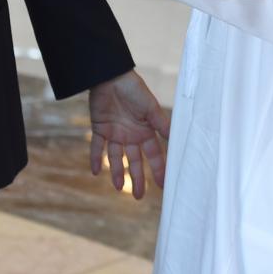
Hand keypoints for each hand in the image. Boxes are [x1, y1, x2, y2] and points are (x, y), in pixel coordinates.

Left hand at [88, 71, 169, 199]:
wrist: (111, 76)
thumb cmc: (134, 90)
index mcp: (146, 130)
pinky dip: (95, 158)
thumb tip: (177, 141)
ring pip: (117, 157)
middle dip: (137, 178)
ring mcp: (116, 132)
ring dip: (116, 172)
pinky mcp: (100, 128)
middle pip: (135, 161)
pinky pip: (97, 146)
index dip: (159, 170)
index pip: (153, 155)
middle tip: (138, 197)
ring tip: (117, 187)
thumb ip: (162, 125)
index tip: (164, 186)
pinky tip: (95, 171)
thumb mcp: (151, 108)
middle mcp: (132, 134)